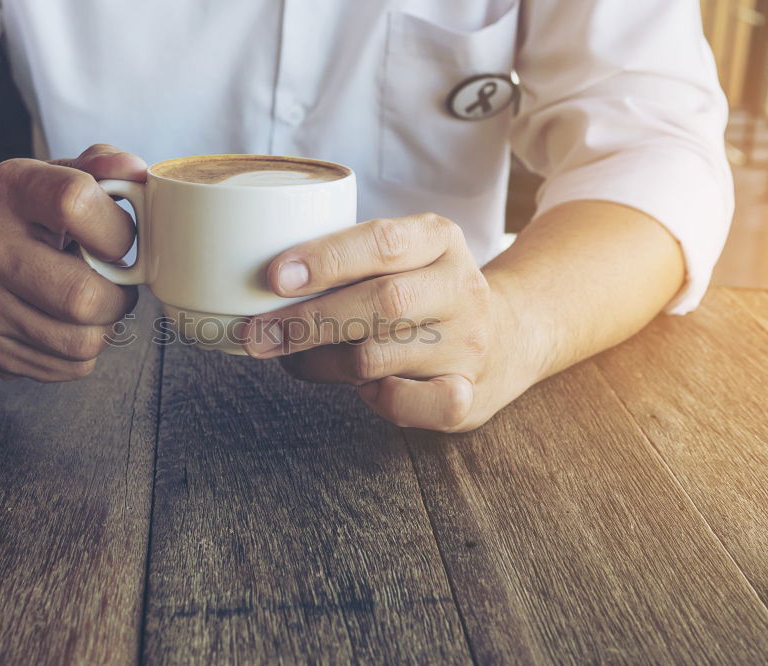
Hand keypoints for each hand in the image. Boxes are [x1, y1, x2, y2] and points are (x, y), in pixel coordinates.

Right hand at [0, 144, 145, 381]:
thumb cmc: (14, 218)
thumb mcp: (49, 178)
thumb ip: (98, 168)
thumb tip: (135, 169)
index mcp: (7, 193)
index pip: (75, 202)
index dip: (116, 228)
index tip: (117, 238)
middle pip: (83, 297)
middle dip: (118, 296)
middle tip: (113, 283)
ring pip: (82, 342)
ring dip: (104, 327)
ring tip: (91, 303)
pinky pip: (69, 367)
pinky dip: (82, 350)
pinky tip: (66, 324)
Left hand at [242, 213, 531, 431]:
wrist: (509, 337)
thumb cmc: (426, 294)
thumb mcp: (404, 255)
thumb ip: (350, 261)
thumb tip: (259, 286)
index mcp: (439, 239)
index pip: (383, 243)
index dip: (326, 260)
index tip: (273, 277)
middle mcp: (459, 288)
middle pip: (379, 303)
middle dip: (308, 321)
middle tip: (258, 335)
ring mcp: (467, 344)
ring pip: (377, 358)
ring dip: (322, 362)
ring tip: (294, 359)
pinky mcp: (468, 396)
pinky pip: (407, 404)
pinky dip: (374, 400)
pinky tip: (361, 389)